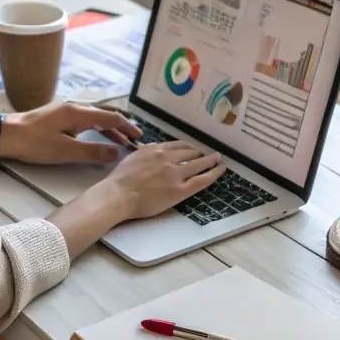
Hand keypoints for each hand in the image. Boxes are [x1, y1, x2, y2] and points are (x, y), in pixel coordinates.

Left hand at [0, 101, 142, 164]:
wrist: (5, 136)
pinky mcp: (57, 116)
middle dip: (121, 126)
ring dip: (109, 127)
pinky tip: (97, 136)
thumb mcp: (65, 151)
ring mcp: (64, 110)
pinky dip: (96, 127)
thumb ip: (93, 151)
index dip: (127, 127)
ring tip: (121, 140)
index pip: (110, 118)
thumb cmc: (34, 143)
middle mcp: (74, 107)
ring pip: (94, 116)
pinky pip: (85, 119)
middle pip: (104, 114)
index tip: (140, 137)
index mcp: (78, 113)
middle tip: (135, 138)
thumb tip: (117, 152)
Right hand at [102, 141, 224, 220]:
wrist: (118, 193)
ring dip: (210, 160)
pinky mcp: (180, 189)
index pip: (176, 145)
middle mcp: (167, 157)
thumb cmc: (119, 180)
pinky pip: (201, 179)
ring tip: (218, 160)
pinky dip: (213, 173)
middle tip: (207, 155)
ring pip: (199, 163)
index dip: (187, 147)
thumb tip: (148, 153)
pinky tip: (220, 170)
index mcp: (154, 149)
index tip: (192, 149)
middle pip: (189, 152)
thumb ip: (143, 155)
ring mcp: (175, 173)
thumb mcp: (131, 158)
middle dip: (199, 153)